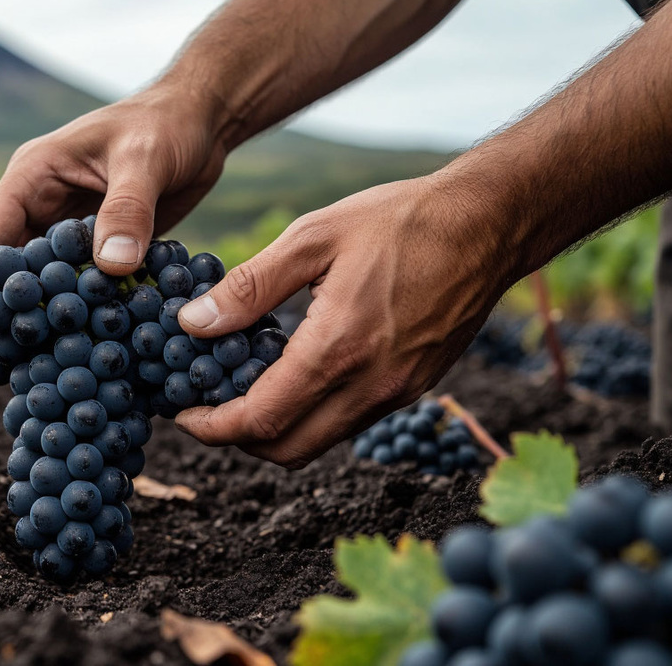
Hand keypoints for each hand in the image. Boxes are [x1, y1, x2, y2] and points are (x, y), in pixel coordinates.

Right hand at [0, 86, 229, 352]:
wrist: (204, 120)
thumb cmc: (169, 124)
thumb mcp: (146, 159)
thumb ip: (128, 210)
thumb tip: (112, 268)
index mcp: (32, 178)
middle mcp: (42, 207)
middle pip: (10, 273)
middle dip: (8, 320)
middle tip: (11, 369)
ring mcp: (71, 229)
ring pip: (45, 286)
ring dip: (46, 324)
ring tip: (45, 371)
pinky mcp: (102, 246)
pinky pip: (83, 287)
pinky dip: (85, 316)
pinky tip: (95, 350)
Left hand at [174, 175, 515, 468]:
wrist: (489, 224)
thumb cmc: (400, 221)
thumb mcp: (312, 237)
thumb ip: (249, 287)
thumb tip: (193, 324)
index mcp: (338, 350)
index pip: (261, 421)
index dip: (213, 427)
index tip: (182, 414)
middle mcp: (371, 386)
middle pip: (288, 450)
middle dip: (237, 440)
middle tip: (206, 407)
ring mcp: (397, 392)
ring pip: (320, 441)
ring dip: (275, 429)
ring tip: (242, 388)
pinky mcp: (414, 387)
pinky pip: (350, 421)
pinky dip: (311, 413)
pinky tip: (292, 373)